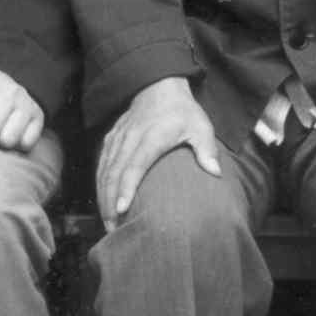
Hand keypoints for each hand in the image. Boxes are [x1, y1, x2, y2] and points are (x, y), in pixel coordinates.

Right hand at [97, 76, 222, 225]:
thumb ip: (206, 149)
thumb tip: (216, 173)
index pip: (135, 165)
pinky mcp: (112, 139)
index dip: (126, 188)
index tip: (122, 209)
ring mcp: (118, 138)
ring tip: (107, 222)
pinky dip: (100, 183)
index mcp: (151, 137)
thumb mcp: (200, 126)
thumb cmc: (183, 112)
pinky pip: (102, 163)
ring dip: (103, 196)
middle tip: (113, 228)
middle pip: (114, 173)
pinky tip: (102, 201)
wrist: (159, 86)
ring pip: (105, 170)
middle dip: (110, 202)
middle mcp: (130, 139)